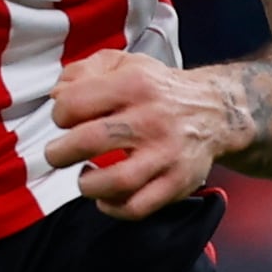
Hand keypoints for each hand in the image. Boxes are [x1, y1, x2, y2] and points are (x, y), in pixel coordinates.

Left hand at [40, 49, 241, 218]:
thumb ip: (84, 71)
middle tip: (59, 154)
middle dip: (60, 153)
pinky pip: (137, 207)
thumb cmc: (158, 90)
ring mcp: (166, 154)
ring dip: (87, 184)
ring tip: (85, 177)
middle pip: (89, 141)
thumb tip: (56, 94)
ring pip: (116, 181)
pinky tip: (106, 196)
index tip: (65, 121)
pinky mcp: (176, 182)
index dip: (59, 114)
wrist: (215, 111)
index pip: (74, 103)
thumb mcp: (124, 63)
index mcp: (134, 85)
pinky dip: (113, 208)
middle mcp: (151, 119)